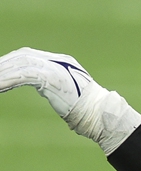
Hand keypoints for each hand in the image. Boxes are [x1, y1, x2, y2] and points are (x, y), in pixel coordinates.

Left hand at [0, 47, 140, 153]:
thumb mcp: (67, 92)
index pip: (30, 56)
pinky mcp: (52, 77)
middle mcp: (58, 61)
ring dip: (3, 72)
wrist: (102, 115)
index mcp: (62, 62)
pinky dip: (8, 80)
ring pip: (21, 64)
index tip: (0, 71)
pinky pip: (24, 75)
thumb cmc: (88, 110)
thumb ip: (54, 85)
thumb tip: (42, 88)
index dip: (11, 61)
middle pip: (23, 56)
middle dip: (4, 63)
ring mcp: (56, 68)